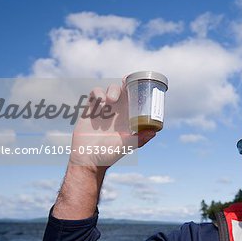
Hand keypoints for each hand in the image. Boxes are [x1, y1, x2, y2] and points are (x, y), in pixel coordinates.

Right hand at [52, 79, 156, 219]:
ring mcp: (104, 108)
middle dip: (125, 82)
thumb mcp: (126, 146)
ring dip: (112, 89)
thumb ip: (139, 139)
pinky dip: (98, 93)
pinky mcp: (91, 108)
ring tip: (110, 100)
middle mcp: (118, 110)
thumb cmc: (109, 154)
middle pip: (123, 88)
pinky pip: (95, 93)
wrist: (88, 158)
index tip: (140, 82)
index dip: (138, 87)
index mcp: (128, 115)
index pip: (135, 97)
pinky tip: (100, 102)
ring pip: (110, 88)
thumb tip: (154, 132)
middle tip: (125, 84)